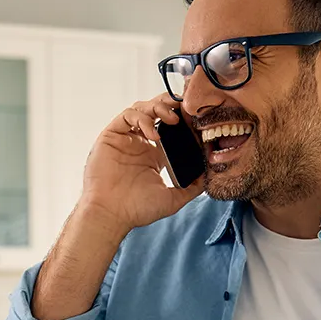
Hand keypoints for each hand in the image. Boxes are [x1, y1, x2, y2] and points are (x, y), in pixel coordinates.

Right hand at [78, 94, 204, 232]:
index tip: (198, 121)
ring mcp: (125, 138)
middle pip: (156, 112)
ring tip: (173, 118)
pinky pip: (128, 116)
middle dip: (172, 105)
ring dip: (159, 108)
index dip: (184, 120)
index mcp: (154, 155)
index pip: (171, 128)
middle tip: (186, 109)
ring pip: (142, 108)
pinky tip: (153, 134)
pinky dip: (143, 119)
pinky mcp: (112, 135)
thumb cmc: (136, 209)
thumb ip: (192, 188)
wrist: (112, 214)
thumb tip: (208, 178)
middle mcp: (139, 143)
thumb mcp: (172, 199)